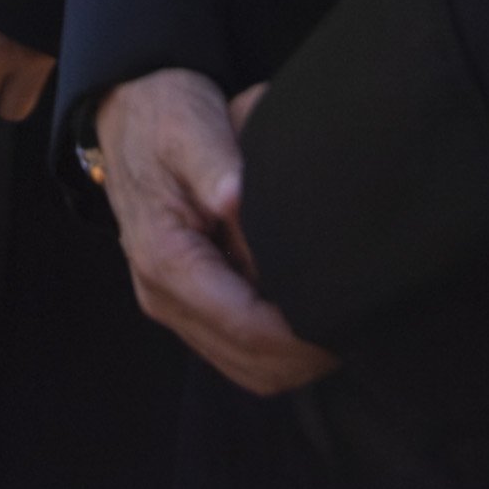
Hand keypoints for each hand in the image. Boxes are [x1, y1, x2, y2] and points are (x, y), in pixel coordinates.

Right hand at [95, 70, 339, 396]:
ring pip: (247, 369)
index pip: (244, 327)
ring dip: (295, 359)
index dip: (301, 338)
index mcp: (166, 259)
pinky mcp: (186, 304)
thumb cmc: (165, 119)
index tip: (348, 320)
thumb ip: (217, 164)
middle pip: (250, 364)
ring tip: (340, 321)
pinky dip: (277, 348)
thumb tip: (239, 200)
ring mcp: (173, 305)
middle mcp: (164, 295)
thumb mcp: (191, 127)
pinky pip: (237, 352)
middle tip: (360, 327)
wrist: (128, 118)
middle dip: (307, 357)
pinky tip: (306, 310)